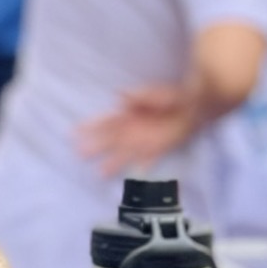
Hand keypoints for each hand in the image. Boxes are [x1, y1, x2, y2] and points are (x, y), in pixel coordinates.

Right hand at [76, 84, 195, 175]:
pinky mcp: (158, 148)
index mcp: (128, 115)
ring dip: (113, 163)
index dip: (90, 127)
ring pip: (124, 154)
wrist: (193, 105)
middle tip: (80, 154)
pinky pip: (148, 160)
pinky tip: (135, 175)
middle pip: (110, 141)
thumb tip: (118, 94)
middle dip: (95, 147)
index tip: (73, 132)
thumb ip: (137, 96)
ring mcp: (144, 141)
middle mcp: (132, 130)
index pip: (105, 122)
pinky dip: (142, 167)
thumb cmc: (171, 97)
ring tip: (100, 174)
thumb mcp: (154, 93)